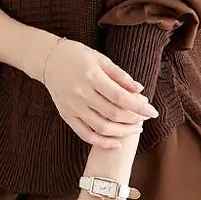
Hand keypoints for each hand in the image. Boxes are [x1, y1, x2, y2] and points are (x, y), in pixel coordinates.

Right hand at [41, 38, 158, 149]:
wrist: (47, 59)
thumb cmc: (77, 56)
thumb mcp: (100, 59)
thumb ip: (120, 75)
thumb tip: (140, 90)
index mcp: (91, 76)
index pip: (120, 96)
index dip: (139, 107)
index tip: (153, 111)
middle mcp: (81, 93)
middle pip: (113, 114)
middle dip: (134, 119)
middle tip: (145, 117)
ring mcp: (72, 106)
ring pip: (101, 127)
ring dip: (122, 132)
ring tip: (135, 129)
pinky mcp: (66, 115)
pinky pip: (85, 134)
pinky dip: (101, 143)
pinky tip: (116, 143)